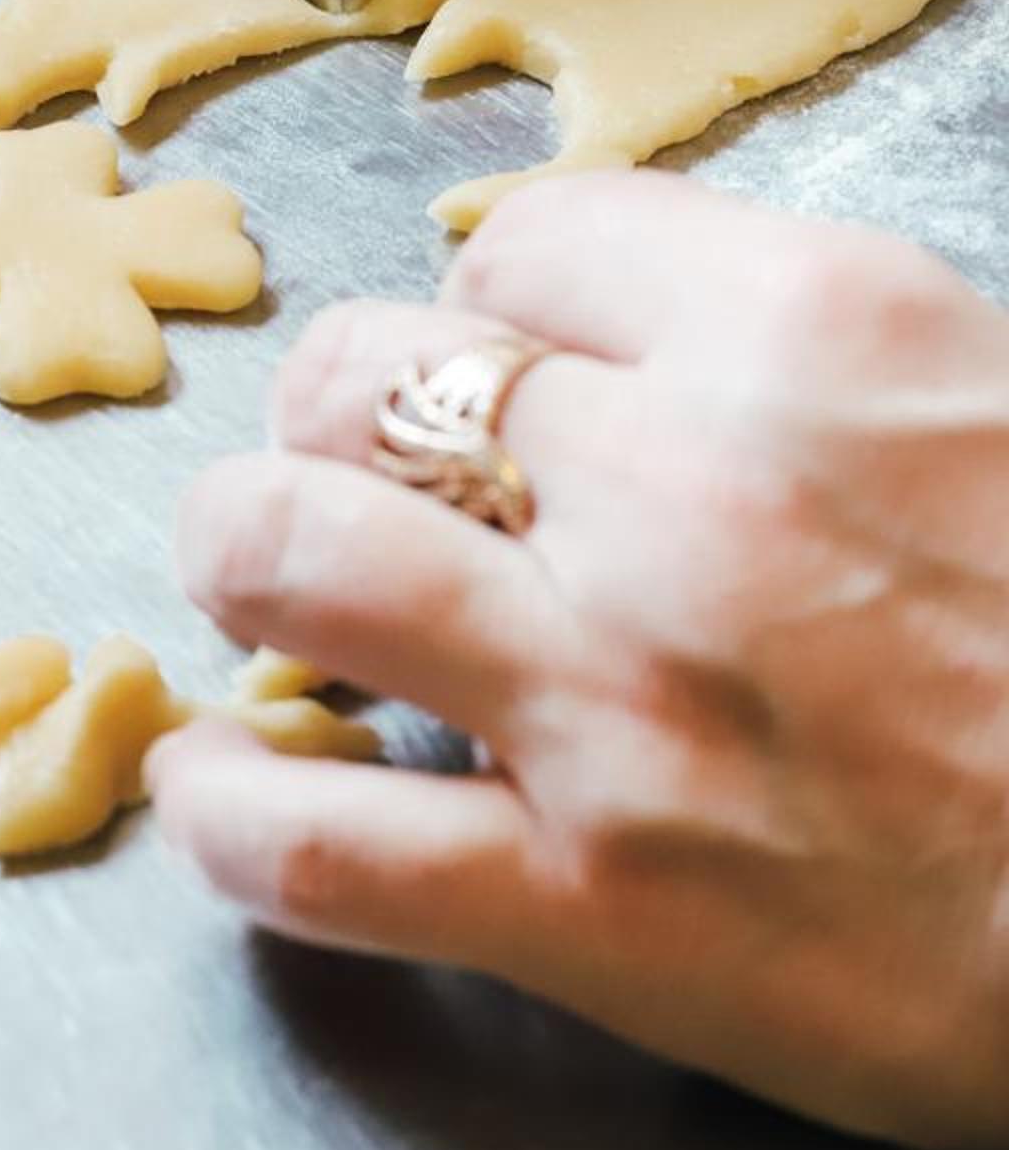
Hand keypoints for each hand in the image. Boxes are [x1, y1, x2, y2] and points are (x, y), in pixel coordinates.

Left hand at [152, 173, 1008, 1149]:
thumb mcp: (976, 392)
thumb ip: (778, 336)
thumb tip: (590, 320)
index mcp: (800, 329)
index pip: (522, 242)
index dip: (489, 302)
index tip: (496, 355)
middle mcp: (682, 485)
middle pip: (368, 373)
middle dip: (335, 408)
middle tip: (355, 457)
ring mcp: (618, 696)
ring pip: (289, 551)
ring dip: (244, 551)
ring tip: (255, 571)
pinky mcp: (598, 907)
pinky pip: (317, 846)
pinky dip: (232, 810)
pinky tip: (216, 779)